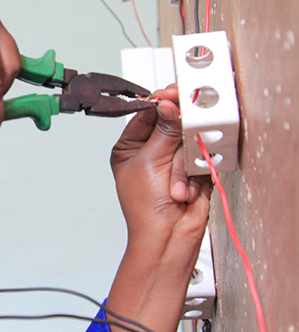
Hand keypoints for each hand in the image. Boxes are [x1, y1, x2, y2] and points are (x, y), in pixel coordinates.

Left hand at [111, 84, 212, 252]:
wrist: (168, 237)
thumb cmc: (145, 208)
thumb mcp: (150, 161)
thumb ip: (165, 129)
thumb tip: (170, 104)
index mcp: (129, 147)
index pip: (146, 114)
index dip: (160, 103)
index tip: (172, 94)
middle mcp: (151, 151)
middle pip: (172, 124)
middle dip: (175, 142)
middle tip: (178, 146)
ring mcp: (173, 160)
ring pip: (189, 141)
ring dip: (184, 167)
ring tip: (175, 186)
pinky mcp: (194, 170)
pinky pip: (202, 157)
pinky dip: (196, 175)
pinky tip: (185, 191)